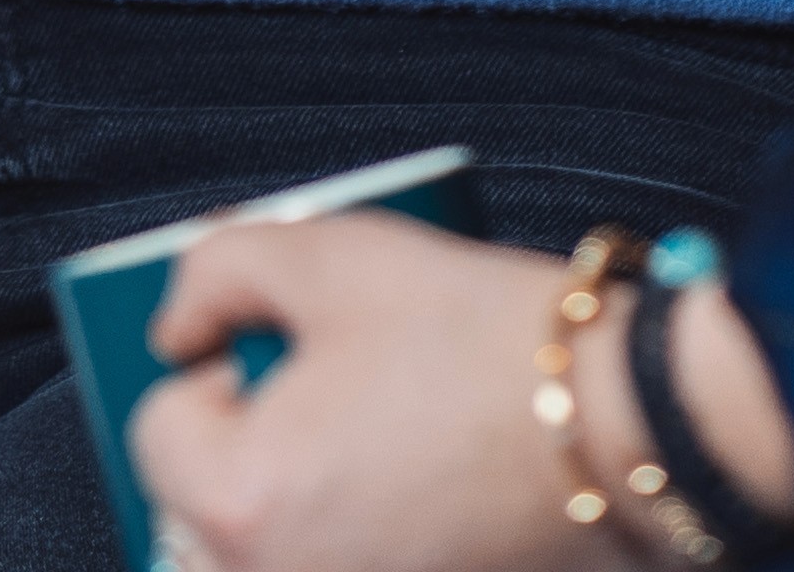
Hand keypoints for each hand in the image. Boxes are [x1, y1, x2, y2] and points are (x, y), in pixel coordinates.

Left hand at [133, 218, 793, 571]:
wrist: (634, 422)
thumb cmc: (486, 342)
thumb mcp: (331, 252)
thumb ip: (214, 270)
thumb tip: (177, 327)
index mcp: (239, 501)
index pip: (158, 427)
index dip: (218, 366)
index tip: (290, 348)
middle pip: (205, 506)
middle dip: (246, 442)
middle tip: (330, 392)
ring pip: (267, 547)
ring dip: (294, 496)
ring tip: (375, 435)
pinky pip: (339, 560)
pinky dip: (357, 531)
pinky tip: (416, 479)